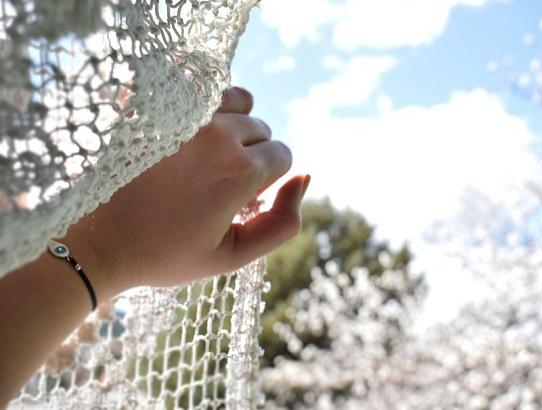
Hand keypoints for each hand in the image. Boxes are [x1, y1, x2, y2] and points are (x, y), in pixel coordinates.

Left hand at [63, 87, 308, 300]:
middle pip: (261, 128)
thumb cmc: (166, 252)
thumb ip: (283, 222)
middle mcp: (216, 132)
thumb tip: (305, 176)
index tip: (239, 199)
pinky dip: (206, 104)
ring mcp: (183, 114)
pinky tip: (190, 132)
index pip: (282, 154)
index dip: (267, 181)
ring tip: (207, 154)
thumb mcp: (233, 256)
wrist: (97, 242)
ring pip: (238, 101)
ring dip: (233, 124)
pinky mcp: (155, 104)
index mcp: (238, 170)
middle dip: (250, 154)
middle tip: (217, 183)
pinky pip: (201, 86)